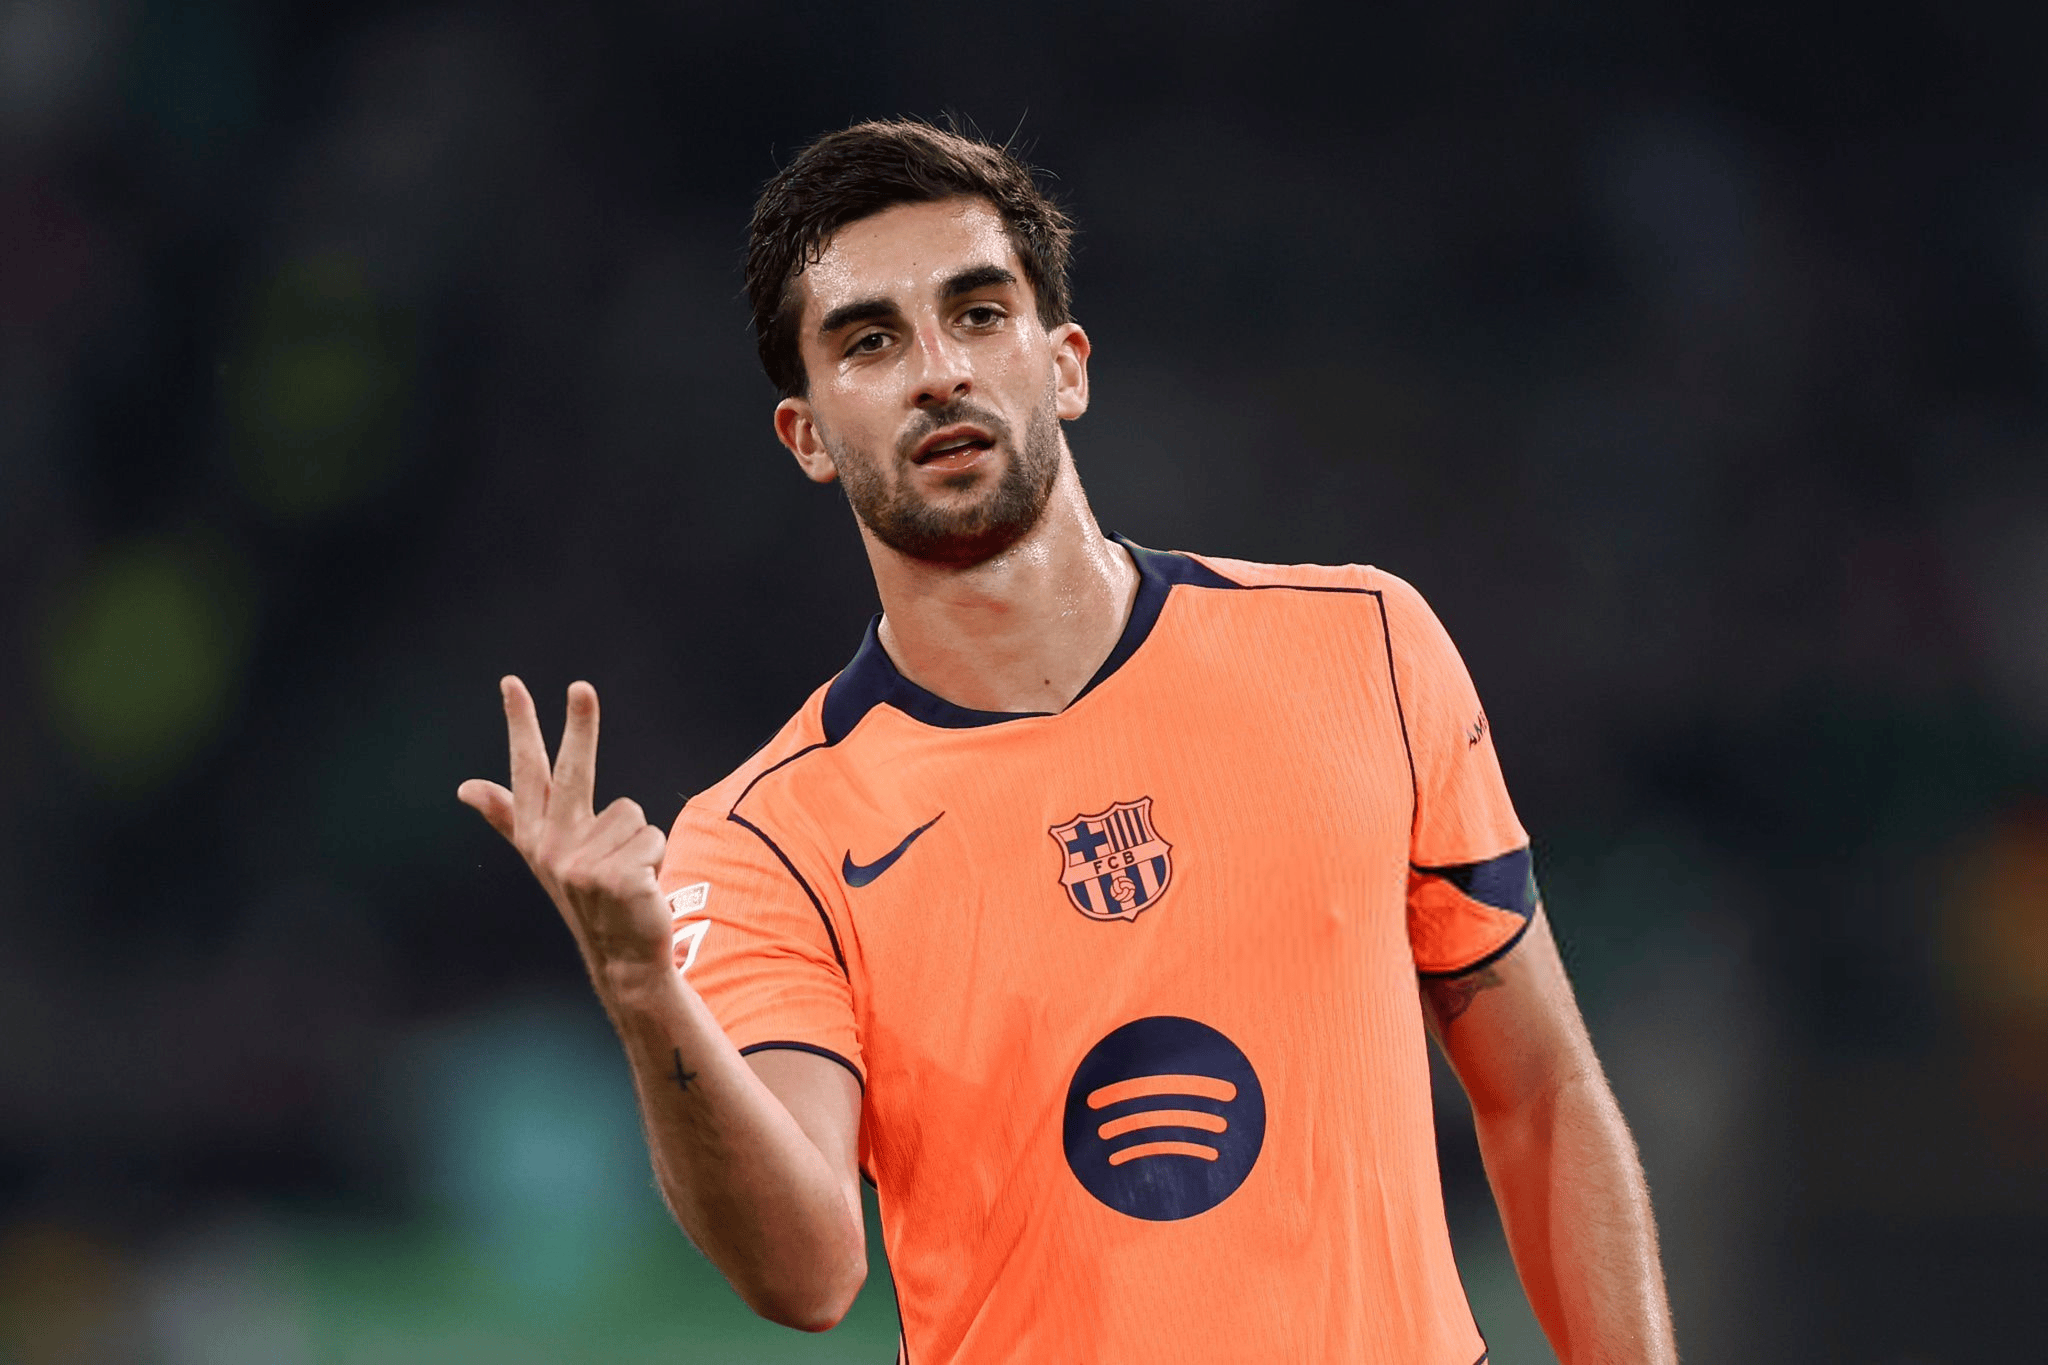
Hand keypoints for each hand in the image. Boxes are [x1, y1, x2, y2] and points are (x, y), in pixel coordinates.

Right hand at [458, 677, 670, 983]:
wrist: (622, 955)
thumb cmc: (589, 897)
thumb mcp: (545, 855)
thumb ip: (508, 816)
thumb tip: (465, 786)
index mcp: (535, 836)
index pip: (527, 771)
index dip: (521, 725)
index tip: (512, 682)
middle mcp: (551, 849)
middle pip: (573, 772)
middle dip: (578, 726)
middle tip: (581, 686)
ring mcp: (580, 865)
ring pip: (631, 814)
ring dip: (639, 842)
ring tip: (627, 874)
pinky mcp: (614, 877)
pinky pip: (652, 837)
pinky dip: (655, 859)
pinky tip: (640, 888)